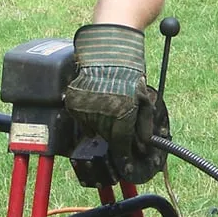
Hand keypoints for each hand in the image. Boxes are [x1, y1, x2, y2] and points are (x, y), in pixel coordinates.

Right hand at [65, 24, 153, 156]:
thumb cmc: (129, 73)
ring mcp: (85, 107)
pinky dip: (88, 119)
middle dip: (115, 138)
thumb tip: (144, 146)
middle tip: (119, 129)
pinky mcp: (73, 103)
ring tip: (108, 111)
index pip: (121, 143)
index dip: (123, 156)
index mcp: (122, 112)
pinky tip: (96, 107)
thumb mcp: (143, 98)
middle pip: (107, 138)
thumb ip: (144, 125)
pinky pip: (81, 121)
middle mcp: (102, 112)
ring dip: (102, 128)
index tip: (124, 165)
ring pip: (93, 131)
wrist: (107, 51)